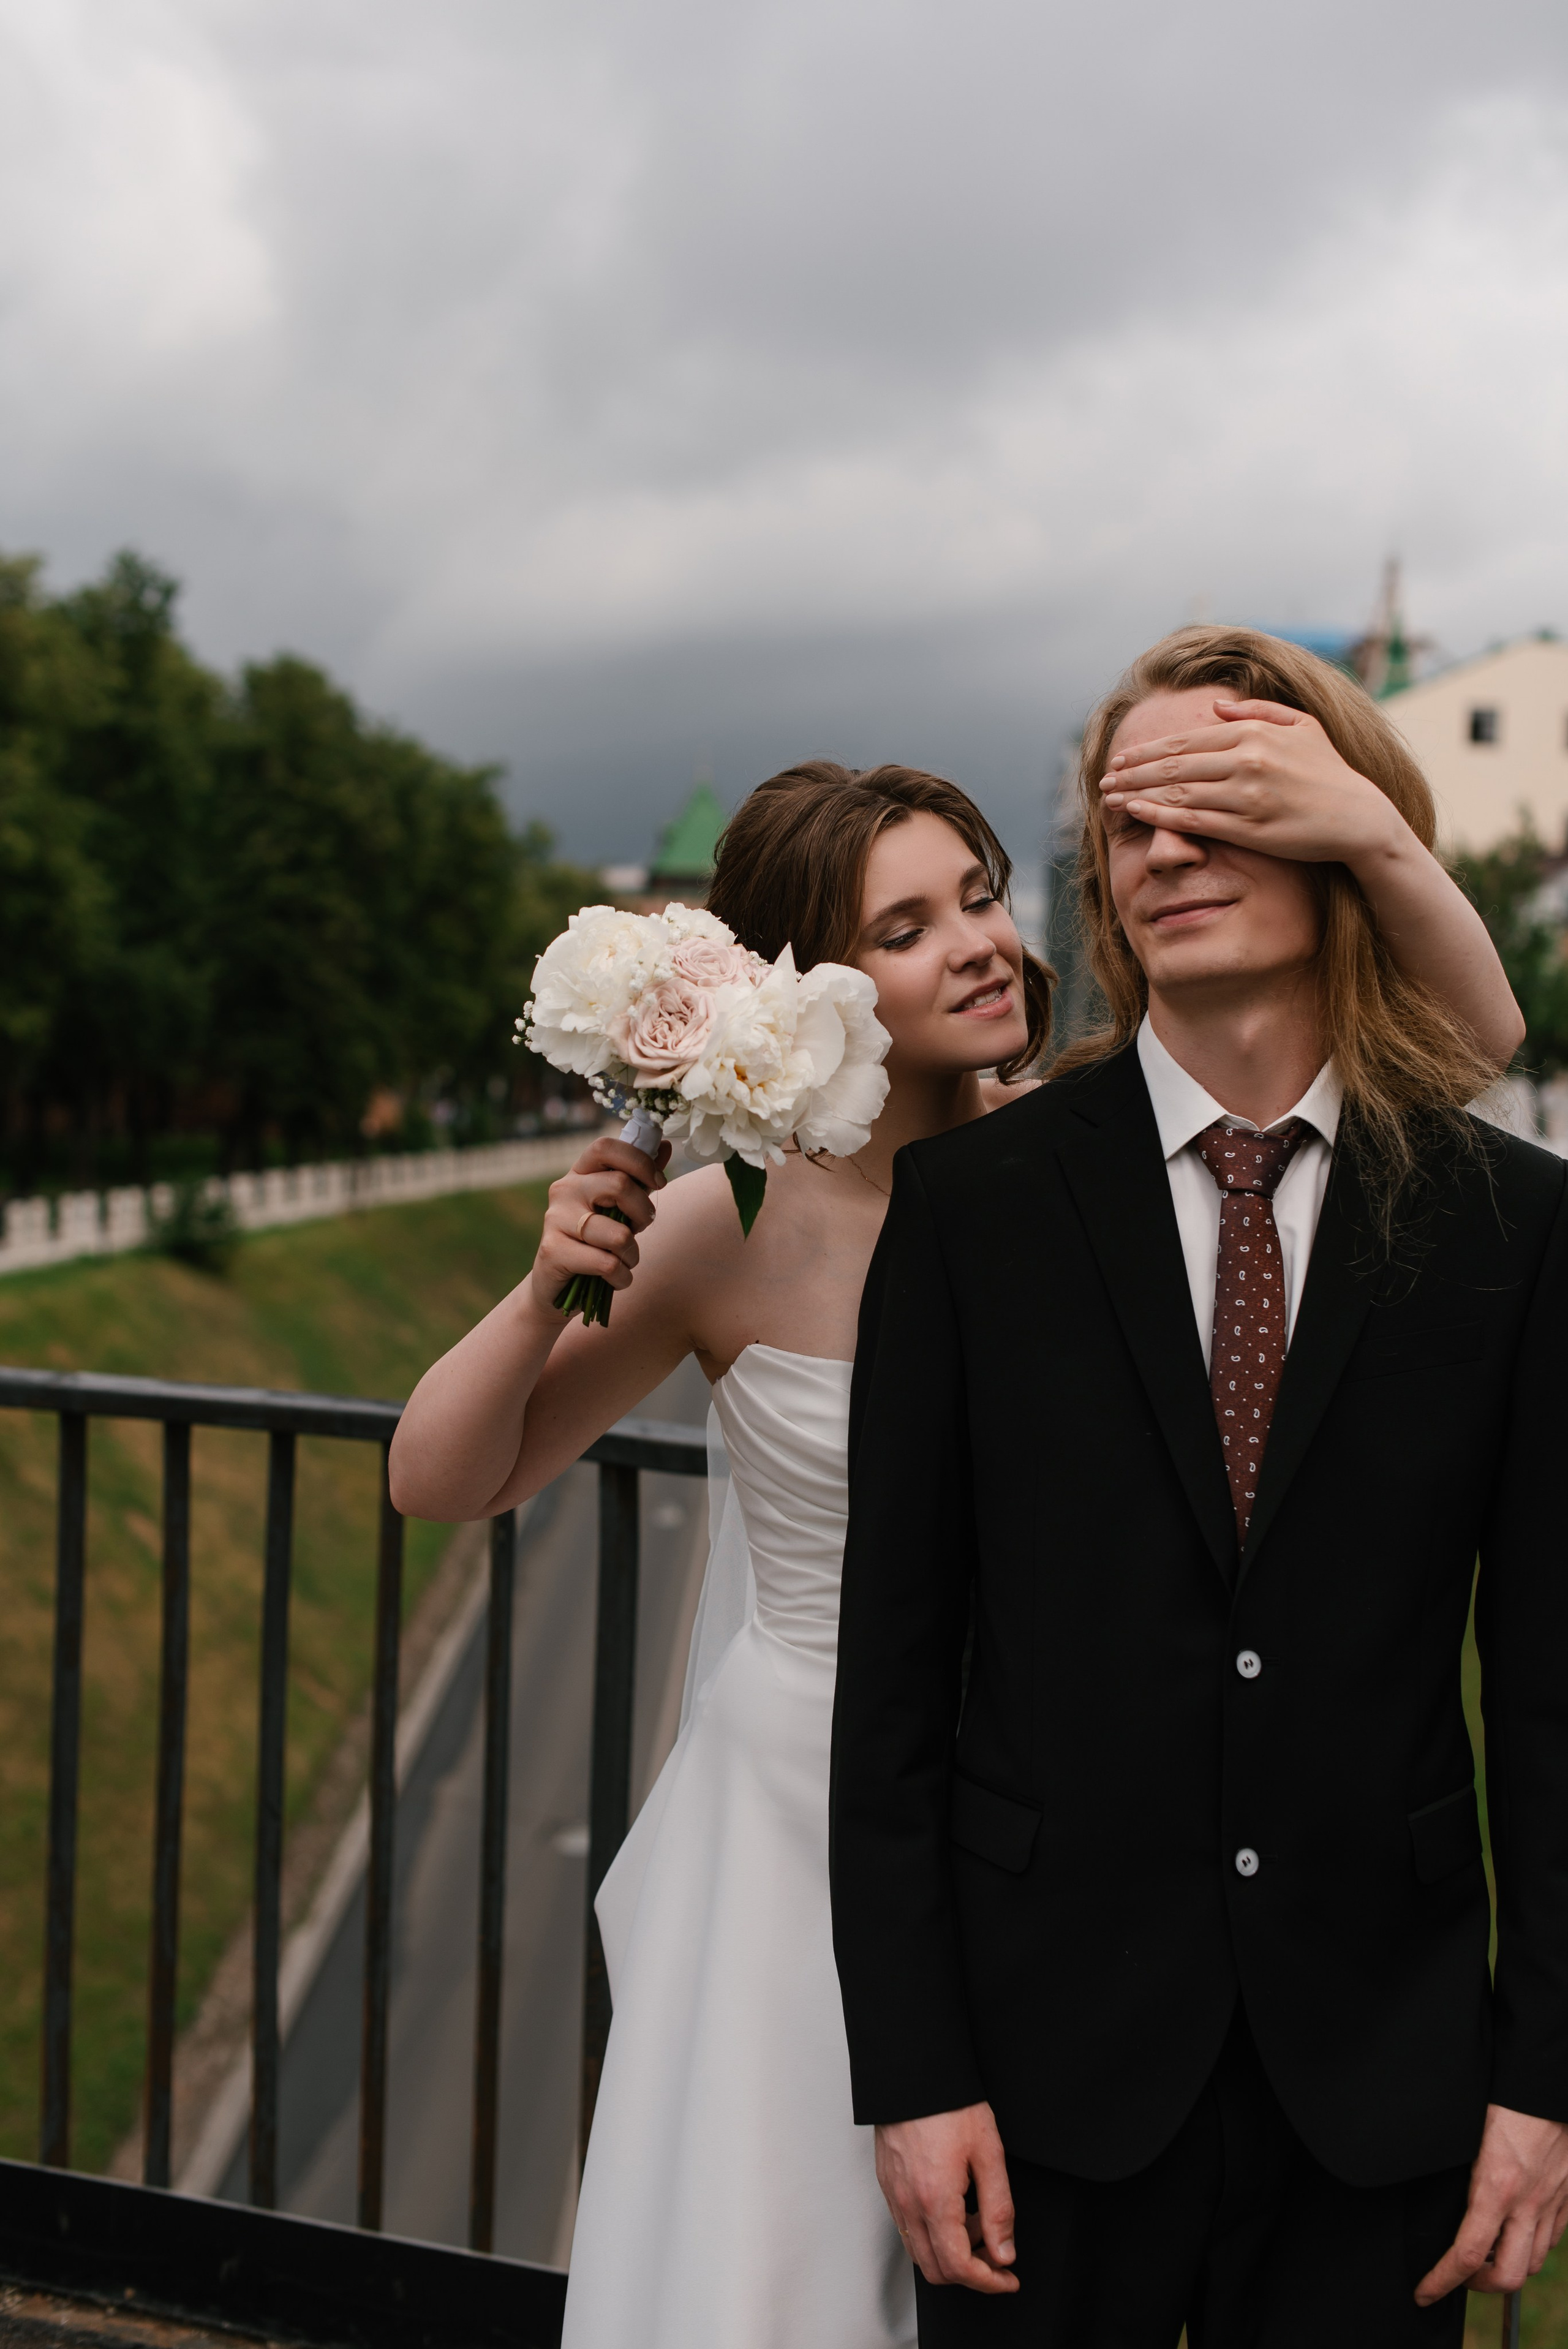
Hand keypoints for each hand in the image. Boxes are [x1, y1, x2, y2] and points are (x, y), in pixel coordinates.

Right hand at [529, 1134, 668, 1315]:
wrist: (557, 1288)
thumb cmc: (595, 1244)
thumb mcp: (620, 1210)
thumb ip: (639, 1180)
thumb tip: (665, 1145)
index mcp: (579, 1173)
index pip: (606, 1147)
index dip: (639, 1161)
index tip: (659, 1183)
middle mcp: (564, 1190)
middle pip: (620, 1185)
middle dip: (644, 1213)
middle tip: (640, 1229)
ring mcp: (555, 1219)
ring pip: (618, 1234)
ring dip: (632, 1255)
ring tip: (624, 1261)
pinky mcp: (553, 1251)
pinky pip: (606, 1263)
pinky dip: (621, 1277)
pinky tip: (614, 1279)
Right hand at [875, 2104, 1019, 2294]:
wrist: (914, 2072)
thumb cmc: (950, 2105)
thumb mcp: (989, 2154)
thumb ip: (999, 2210)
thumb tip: (1004, 2254)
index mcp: (935, 2201)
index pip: (959, 2268)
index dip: (988, 2282)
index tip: (1008, 2278)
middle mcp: (908, 2205)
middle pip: (935, 2271)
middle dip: (971, 2274)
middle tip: (997, 2254)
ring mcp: (894, 2196)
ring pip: (920, 2253)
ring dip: (952, 2253)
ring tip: (978, 2222)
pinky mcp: (888, 2184)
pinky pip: (908, 2228)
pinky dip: (934, 2233)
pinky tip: (956, 2206)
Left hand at [1100, 697, 1407, 873]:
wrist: (1359, 816)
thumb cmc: (1329, 771)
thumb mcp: (1301, 727)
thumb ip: (1257, 712)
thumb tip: (1214, 707)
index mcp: (1253, 734)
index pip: (1186, 740)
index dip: (1149, 750)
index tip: (1122, 758)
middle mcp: (1246, 760)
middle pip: (1174, 764)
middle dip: (1133, 772)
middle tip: (1105, 778)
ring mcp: (1246, 795)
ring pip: (1178, 791)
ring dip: (1138, 793)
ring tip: (1110, 798)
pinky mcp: (1249, 827)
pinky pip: (1194, 820)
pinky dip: (1161, 815)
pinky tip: (1137, 813)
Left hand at [1415, 2104, 1567, 2304]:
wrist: (1544, 2081)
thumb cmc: (1501, 2100)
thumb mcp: (1467, 2138)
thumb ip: (1462, 2176)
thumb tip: (1444, 2203)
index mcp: (1494, 2189)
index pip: (1465, 2255)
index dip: (1441, 2281)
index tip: (1424, 2292)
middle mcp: (1526, 2204)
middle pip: (1507, 2277)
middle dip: (1479, 2286)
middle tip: (1459, 2276)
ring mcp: (1551, 2202)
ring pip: (1533, 2263)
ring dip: (1507, 2268)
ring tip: (1485, 2257)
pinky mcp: (1567, 2196)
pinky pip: (1553, 2239)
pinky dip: (1532, 2247)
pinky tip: (1516, 2235)